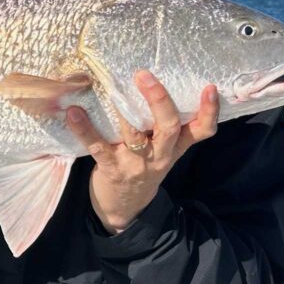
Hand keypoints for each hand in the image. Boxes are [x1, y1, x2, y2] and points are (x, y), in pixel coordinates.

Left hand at [66, 71, 218, 233]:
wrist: (125, 208)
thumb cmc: (144, 168)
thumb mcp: (165, 151)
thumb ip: (169, 126)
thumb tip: (161, 82)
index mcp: (175, 147)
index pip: (202, 130)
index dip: (209, 111)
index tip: (210, 87)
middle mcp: (159, 155)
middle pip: (168, 127)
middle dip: (159, 100)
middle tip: (144, 75)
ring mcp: (135, 163)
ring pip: (135, 135)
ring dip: (122, 112)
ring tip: (110, 89)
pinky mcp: (112, 169)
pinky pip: (98, 147)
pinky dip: (84, 129)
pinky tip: (73, 113)